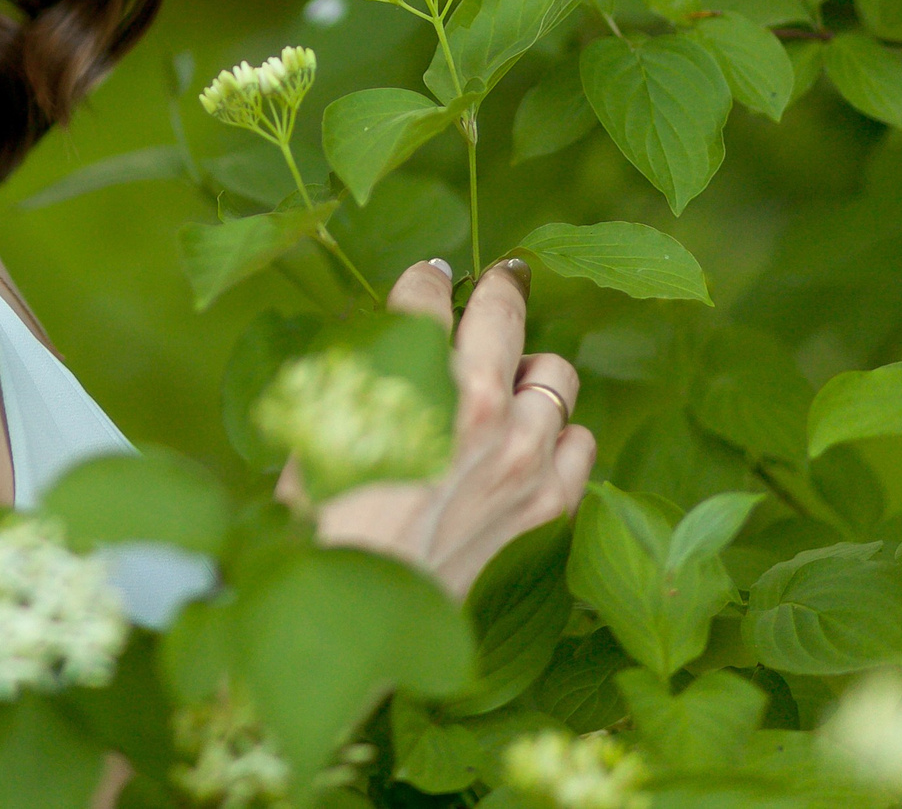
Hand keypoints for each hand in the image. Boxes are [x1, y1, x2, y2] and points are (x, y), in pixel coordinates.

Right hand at [293, 256, 594, 598]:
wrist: (357, 621)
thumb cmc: (324, 527)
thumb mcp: (322, 432)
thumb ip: (363, 375)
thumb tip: (386, 337)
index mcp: (420, 384)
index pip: (428, 299)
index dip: (423, 282)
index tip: (425, 279)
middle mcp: (484, 413)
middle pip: (505, 316)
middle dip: (496, 289)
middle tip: (494, 280)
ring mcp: (526, 461)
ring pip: (554, 376)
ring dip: (528, 371)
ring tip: (505, 382)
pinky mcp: (547, 507)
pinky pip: (579, 442)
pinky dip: (557, 434)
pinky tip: (528, 442)